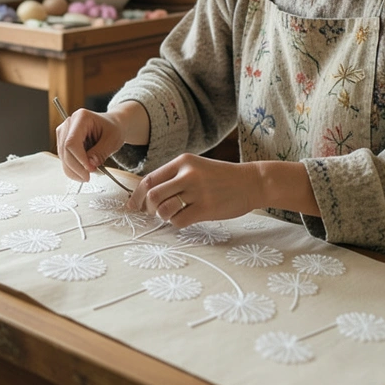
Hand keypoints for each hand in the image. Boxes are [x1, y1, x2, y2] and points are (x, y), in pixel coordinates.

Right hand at [55, 109, 125, 182]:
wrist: (113, 126)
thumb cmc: (113, 129)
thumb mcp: (112, 140)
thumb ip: (100, 152)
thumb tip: (90, 165)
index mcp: (81, 117)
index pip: (72, 142)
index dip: (79, 158)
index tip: (90, 169)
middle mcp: (69, 123)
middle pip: (65, 151)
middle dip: (77, 167)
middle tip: (89, 177)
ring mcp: (64, 133)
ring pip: (63, 158)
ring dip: (74, 171)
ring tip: (88, 175)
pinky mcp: (63, 143)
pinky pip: (64, 160)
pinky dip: (73, 170)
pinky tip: (83, 173)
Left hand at [126, 153, 260, 225]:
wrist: (252, 182)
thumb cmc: (221, 178)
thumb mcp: (196, 168)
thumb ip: (174, 177)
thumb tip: (146, 196)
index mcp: (182, 161)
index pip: (149, 179)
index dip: (137, 196)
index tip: (132, 206)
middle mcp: (188, 174)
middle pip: (152, 195)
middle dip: (148, 209)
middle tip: (154, 213)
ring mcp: (198, 191)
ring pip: (163, 210)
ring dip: (163, 217)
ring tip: (173, 214)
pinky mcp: (207, 208)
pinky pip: (179, 221)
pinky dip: (177, 223)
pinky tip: (186, 218)